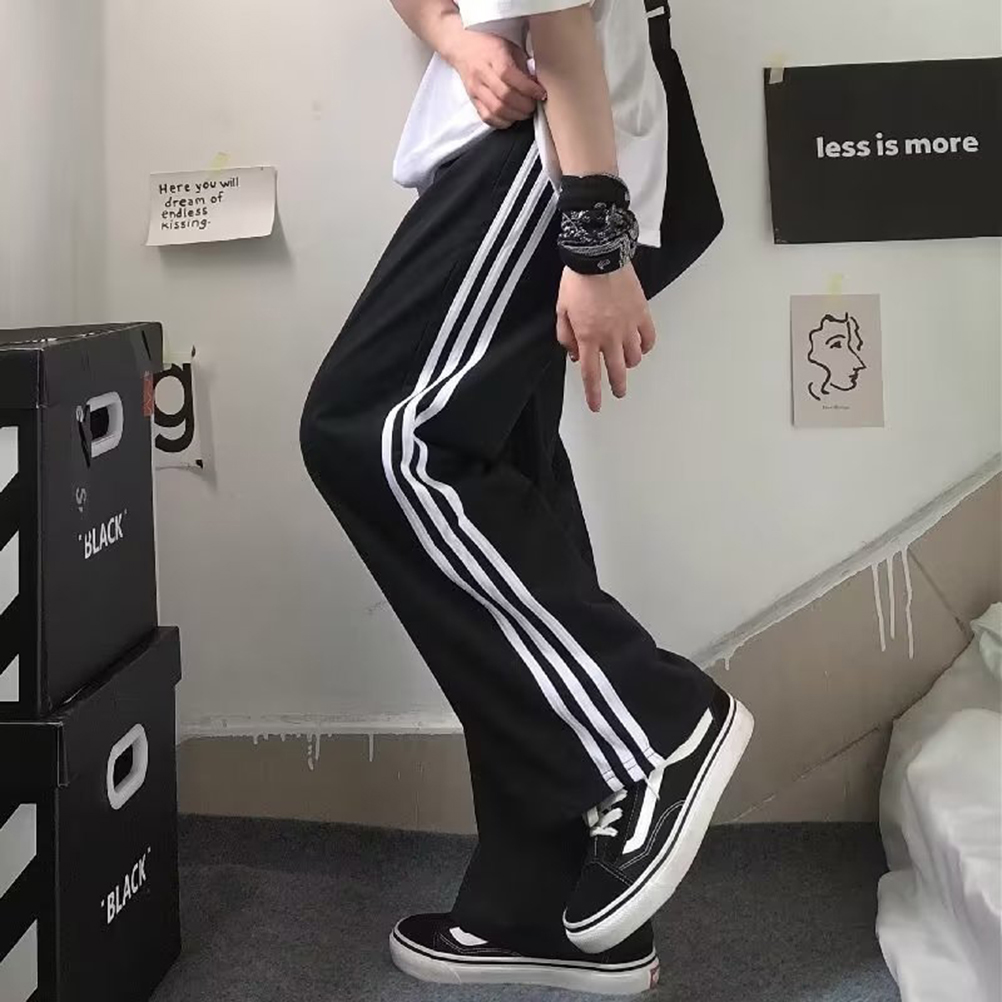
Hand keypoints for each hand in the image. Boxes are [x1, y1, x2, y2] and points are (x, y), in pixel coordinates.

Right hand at [446, 30, 546, 128]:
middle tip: (534, 105)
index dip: (528, 88)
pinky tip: (511, 117)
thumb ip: (523, 66)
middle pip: (505, 96)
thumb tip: (536, 85)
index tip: (540, 93)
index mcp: (493, 55)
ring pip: (496, 110)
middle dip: (524, 105)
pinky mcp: (472, 100)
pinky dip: (502, 122)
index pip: (510, 76)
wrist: (462, 47)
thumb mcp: (510, 48)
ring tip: (525, 112)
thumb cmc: (489, 45)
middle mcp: (482, 73)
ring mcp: (475, 88)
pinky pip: (487, 117)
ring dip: (515, 115)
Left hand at [555, 263, 655, 412]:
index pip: (590, 374)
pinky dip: (646, 346)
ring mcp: (628, 326)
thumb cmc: (578, 279)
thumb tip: (574, 353)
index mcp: (587, 337)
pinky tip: (642, 346)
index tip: (596, 405)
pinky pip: (649, 338)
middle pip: (615, 371)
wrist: (599, 254)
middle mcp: (609, 336)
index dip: (593, 393)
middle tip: (618, 392)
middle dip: (616, 386)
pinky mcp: (642, 313)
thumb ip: (566, 335)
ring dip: (629, 364)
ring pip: (634, 357)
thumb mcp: (561, 309)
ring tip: (626, 363)